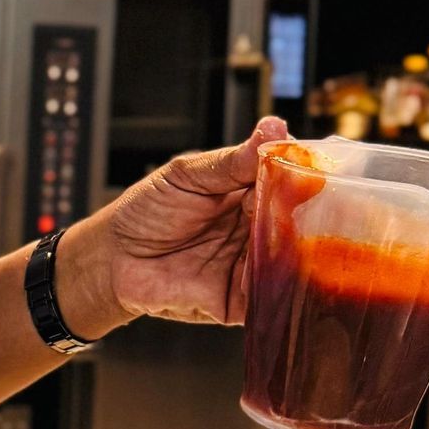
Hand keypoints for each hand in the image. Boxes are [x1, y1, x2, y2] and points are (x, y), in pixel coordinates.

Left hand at [55, 117, 289, 335]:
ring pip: (291, 262)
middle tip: (312, 208)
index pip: (292, 182)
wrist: (112, 258)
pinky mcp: (240, 301)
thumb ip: (232, 161)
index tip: (317, 169)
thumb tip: (274, 127)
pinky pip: (269, 298)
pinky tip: (280, 276)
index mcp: (252, 194)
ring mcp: (252, 265)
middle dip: (309, 218)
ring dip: (299, 255)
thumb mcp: (187, 176)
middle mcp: (260, 230)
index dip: (306, 177)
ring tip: (298, 241)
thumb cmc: (147, 211)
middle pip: (300, 224)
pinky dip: (278, 290)